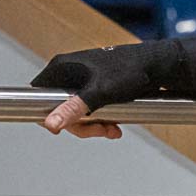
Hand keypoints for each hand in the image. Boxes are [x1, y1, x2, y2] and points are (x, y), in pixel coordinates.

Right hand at [30, 41, 181, 137]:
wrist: (158, 65)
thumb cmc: (129, 71)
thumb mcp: (99, 93)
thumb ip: (73, 109)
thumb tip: (50, 124)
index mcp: (61, 67)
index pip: (37, 95)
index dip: (47, 115)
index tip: (62, 128)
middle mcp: (68, 71)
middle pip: (58, 107)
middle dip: (79, 125)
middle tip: (99, 131)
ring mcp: (82, 78)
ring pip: (75, 111)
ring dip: (93, 125)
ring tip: (112, 130)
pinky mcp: (94, 85)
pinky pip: (88, 108)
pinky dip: (100, 119)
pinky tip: (113, 127)